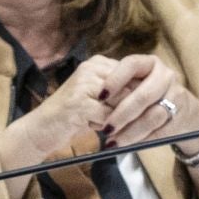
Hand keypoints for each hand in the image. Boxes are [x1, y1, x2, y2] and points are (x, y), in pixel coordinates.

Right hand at [4, 54, 190, 161]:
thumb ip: (121, 95)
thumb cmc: (73, 117)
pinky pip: (109, 119)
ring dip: (125, 122)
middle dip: (140, 111)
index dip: (146, 97)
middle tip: (145, 124)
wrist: (40, 129)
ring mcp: (85, 84)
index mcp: (99, 64)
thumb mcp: (100, 101)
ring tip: (117, 130)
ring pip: (122, 105)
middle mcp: (92, 68)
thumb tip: (156, 99)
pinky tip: (103, 134)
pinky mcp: (79, 103)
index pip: (135, 78)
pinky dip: (111, 130)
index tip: (157, 112)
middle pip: (132, 90)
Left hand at [99, 56, 198, 149]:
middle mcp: (165, 76)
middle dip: (122, 114)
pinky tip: (129, 145)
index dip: (115, 80)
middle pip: (143, 95)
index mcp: (149, 63)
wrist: (182, 110)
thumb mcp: (134, 85)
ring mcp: (176, 96)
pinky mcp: (180, 117)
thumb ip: (118, 91)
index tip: (101, 97)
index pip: (131, 65)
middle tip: (107, 129)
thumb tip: (95, 108)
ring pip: (152, 116)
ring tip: (114, 142)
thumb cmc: (148, 96)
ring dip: (131, 132)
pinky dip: (142, 140)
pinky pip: (160, 131)